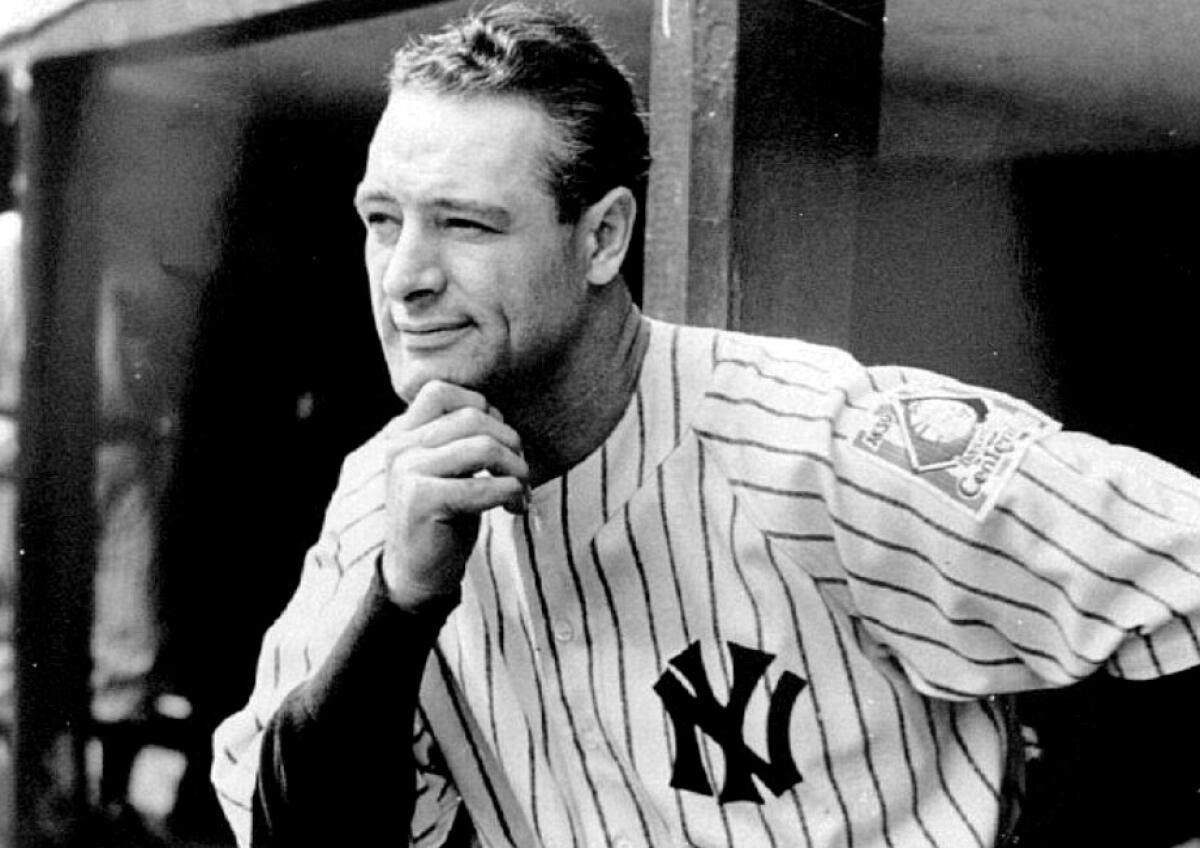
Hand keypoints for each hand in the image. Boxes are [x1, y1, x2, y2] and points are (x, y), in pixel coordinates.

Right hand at [380, 380, 527, 609]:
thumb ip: (460, 436)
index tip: (497, 441)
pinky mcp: (422, 500)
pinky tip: (513, 507)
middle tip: (520, 472)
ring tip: (520, 490)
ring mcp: (407, 471)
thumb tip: (499, 414)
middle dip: (510, 442)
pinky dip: (511, 494)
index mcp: (402, 433)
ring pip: (484, 447)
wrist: (417, 574)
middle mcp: (399, 446)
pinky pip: (485, 485)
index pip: (442, 391)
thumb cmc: (443, 517)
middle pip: (473, 416)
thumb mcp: (448, 467)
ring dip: (516, 469)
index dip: (481, 409)